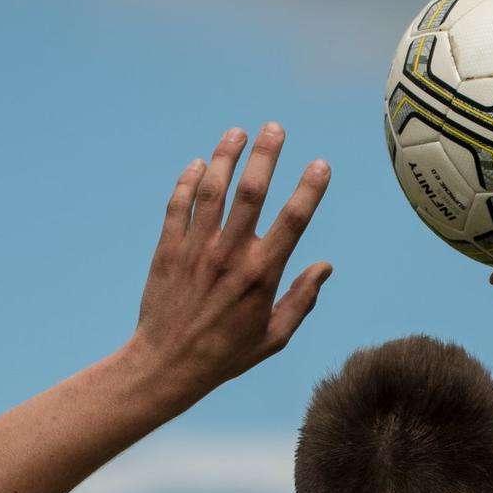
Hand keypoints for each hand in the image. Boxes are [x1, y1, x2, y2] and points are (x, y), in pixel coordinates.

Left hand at [128, 123, 332, 389]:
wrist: (167, 364)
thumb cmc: (225, 354)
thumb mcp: (274, 337)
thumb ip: (302, 299)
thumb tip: (325, 266)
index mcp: (261, 275)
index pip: (293, 221)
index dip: (310, 189)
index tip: (321, 165)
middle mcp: (229, 254)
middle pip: (251, 191)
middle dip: (266, 154)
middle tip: (275, 128)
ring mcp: (196, 249)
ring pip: (212, 189)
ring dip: (225, 156)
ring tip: (236, 133)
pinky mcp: (168, 249)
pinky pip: (179, 205)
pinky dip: (188, 181)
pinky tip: (198, 164)